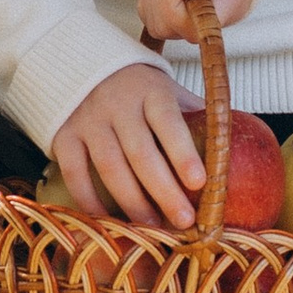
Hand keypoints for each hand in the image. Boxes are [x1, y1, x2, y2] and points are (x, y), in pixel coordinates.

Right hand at [51, 63, 207, 226]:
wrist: (79, 65)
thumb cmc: (137, 87)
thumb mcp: (166, 89)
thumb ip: (193, 114)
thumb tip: (229, 146)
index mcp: (150, 91)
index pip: (168, 122)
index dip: (183, 152)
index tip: (200, 182)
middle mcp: (117, 105)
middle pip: (141, 153)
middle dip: (164, 191)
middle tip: (184, 220)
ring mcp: (87, 121)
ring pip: (111, 167)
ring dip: (133, 202)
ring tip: (154, 227)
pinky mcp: (63, 137)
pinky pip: (76, 174)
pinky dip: (90, 201)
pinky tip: (109, 221)